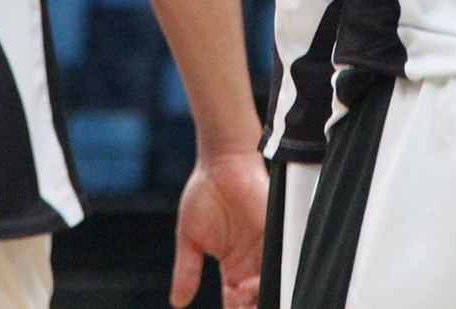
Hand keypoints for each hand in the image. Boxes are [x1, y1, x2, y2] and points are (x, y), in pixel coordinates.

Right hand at [172, 148, 268, 307]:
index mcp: (232, 266)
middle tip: (239, 307)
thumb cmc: (204, 192)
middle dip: (248, 308)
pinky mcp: (273, 235)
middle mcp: (250, 262)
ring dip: (256, 298)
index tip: (228, 307)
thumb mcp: (189, 237)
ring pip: (268, 287)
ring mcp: (263, 249)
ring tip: (242, 295)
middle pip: (254, 299)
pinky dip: (267, 280)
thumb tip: (178, 301)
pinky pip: (277, 264)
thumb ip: (186, 270)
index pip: (235, 301)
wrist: (222, 161)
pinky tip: (252, 282)